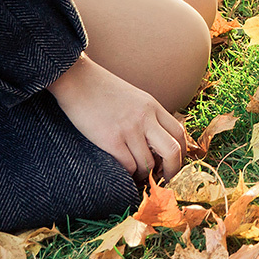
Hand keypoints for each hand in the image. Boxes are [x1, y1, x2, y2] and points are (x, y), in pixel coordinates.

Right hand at [48, 55, 186, 181]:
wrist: (77, 79)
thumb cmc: (101, 89)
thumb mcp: (134, 97)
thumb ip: (147, 115)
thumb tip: (155, 142)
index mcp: (152, 106)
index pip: (179, 133)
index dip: (181, 154)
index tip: (173, 164)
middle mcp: (145, 117)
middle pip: (173, 151)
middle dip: (172, 171)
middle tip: (163, 180)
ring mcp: (129, 128)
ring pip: (149, 164)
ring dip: (145, 175)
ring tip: (137, 175)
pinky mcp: (111, 139)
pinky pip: (128, 166)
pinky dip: (128, 174)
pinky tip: (122, 172)